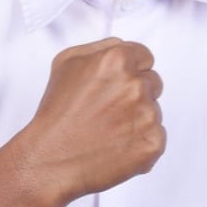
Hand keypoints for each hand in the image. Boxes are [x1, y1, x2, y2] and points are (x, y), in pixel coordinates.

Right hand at [25, 37, 165, 202]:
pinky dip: (140, 143)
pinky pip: (156, 137)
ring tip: (107, 132)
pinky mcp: (153, 144)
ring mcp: (148, 115)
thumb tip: (123, 46)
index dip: (129, 72)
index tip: (115, 87)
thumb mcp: (66, 63)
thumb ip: (100, 47)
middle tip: (108, 111)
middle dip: (135, 94)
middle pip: (153, 83)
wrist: (50, 160)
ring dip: (137, 119)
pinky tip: (115, 147)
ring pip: (154, 111)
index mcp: (117, 60)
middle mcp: (136, 85)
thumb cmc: (56, 113)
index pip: (145, 57)